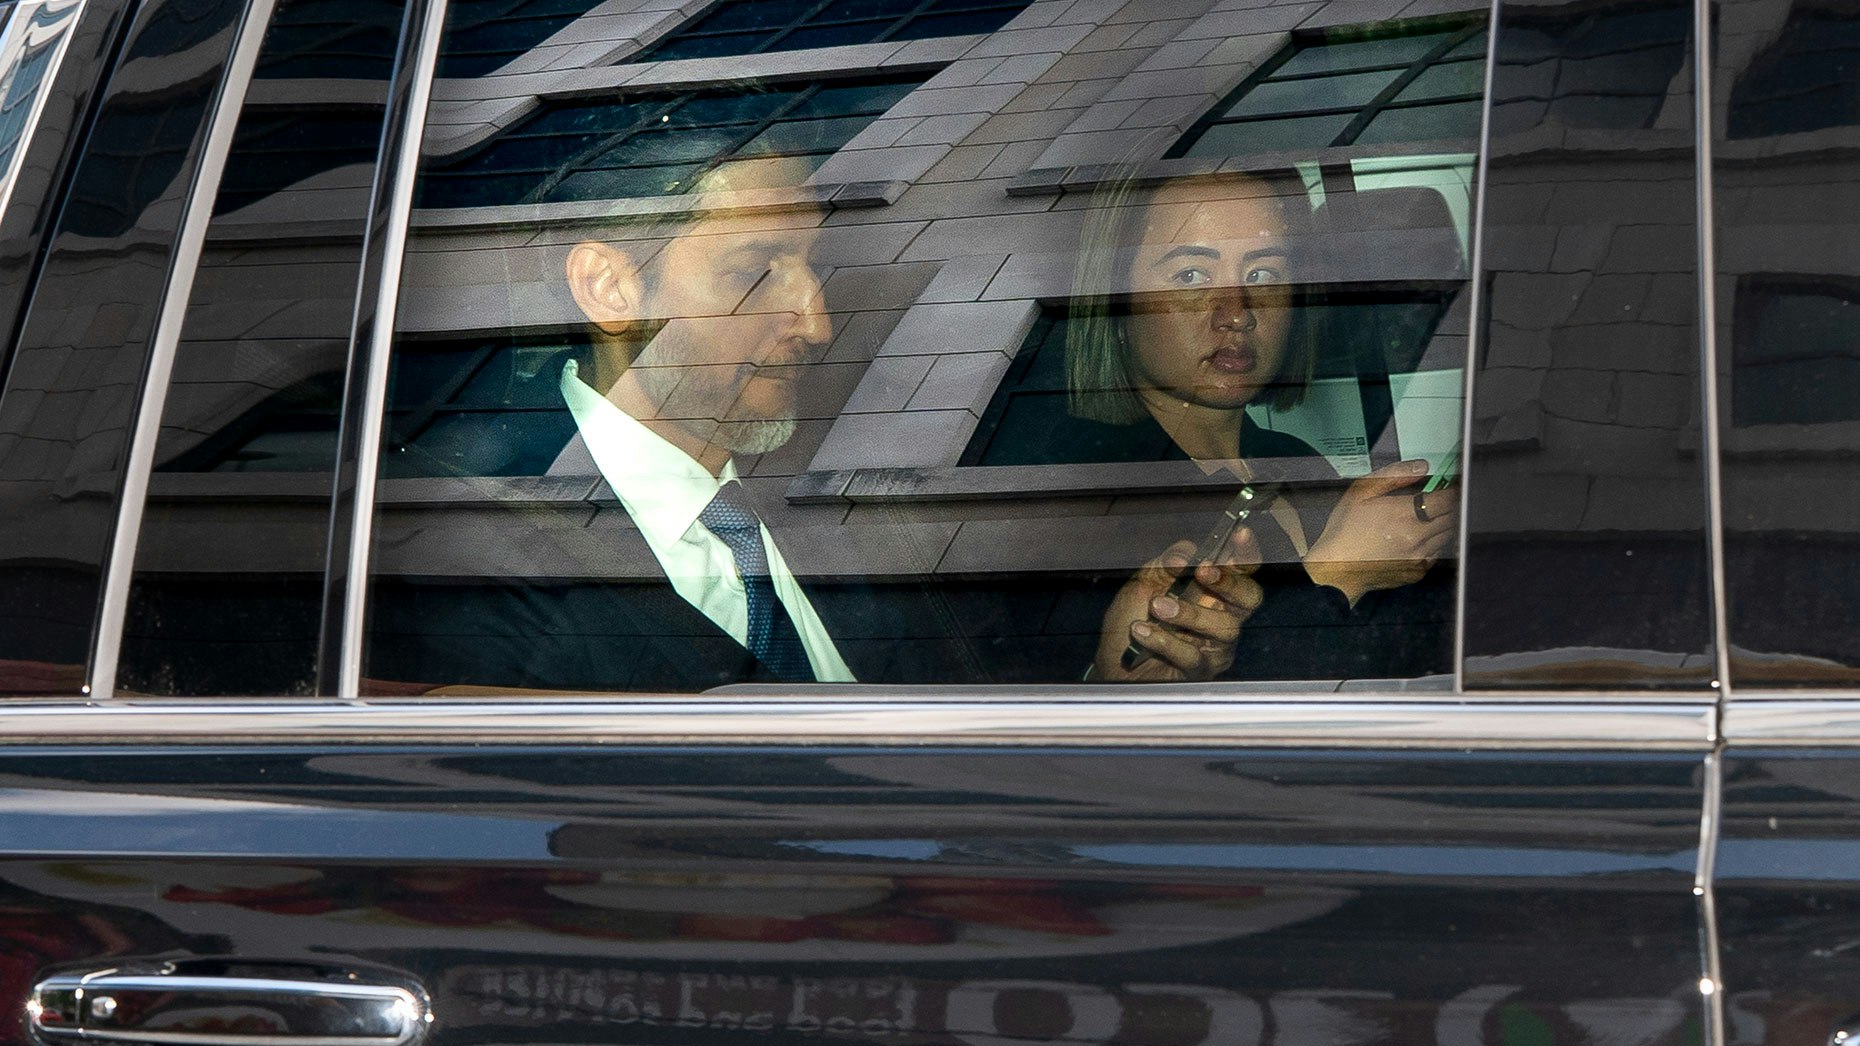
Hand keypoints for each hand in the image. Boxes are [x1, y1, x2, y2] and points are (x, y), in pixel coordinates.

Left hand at [1093, 526, 1262, 682]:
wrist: (1114, 663)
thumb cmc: (1134, 618)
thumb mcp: (1144, 581)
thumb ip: (1166, 562)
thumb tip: (1186, 556)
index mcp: (1211, 589)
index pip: (1241, 567)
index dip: (1246, 551)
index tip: (1239, 534)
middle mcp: (1221, 615)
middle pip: (1250, 598)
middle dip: (1230, 582)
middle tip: (1203, 572)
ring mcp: (1215, 645)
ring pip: (1223, 628)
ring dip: (1188, 613)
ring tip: (1157, 606)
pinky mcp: (1200, 670)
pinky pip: (1192, 655)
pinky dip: (1163, 640)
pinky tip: (1141, 630)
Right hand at [1304, 459, 1457, 606]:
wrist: (1336, 568)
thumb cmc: (1345, 530)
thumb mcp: (1361, 492)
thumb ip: (1394, 475)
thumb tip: (1421, 467)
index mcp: (1404, 514)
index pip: (1447, 499)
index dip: (1452, 490)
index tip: (1449, 486)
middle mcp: (1416, 536)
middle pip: (1452, 517)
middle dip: (1449, 506)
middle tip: (1437, 500)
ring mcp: (1418, 556)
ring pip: (1447, 535)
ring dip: (1443, 523)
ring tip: (1425, 518)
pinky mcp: (1417, 571)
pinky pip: (1437, 553)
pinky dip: (1434, 543)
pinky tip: (1417, 538)